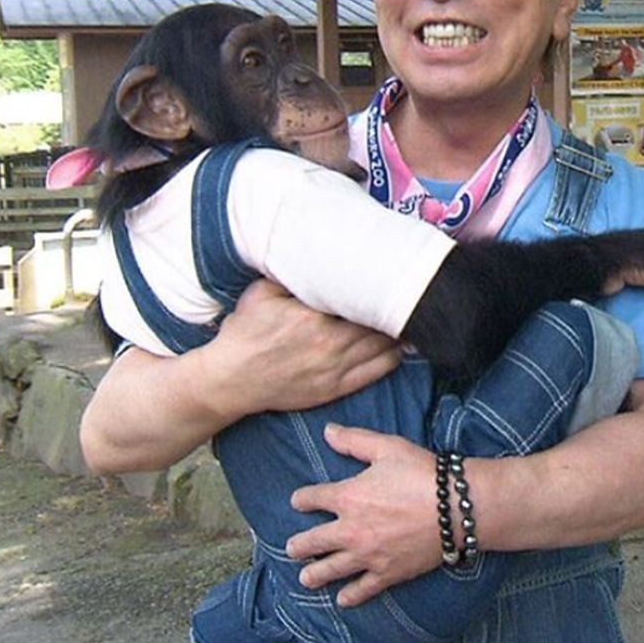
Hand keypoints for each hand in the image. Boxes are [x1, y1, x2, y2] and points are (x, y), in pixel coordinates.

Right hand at [201, 280, 401, 419]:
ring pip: (384, 348)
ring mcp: (335, 370)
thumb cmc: (244, 333)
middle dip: (396, 308)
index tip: (393, 274)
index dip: (382, 287)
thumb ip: (292, 275)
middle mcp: (329, 345)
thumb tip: (317, 253)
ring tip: (412, 316)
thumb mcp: (261, 292)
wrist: (230, 379)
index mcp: (313, 318)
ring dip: (400, 332)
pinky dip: (394, 358)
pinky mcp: (335, 389)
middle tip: (412, 292)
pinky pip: (377, 372)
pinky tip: (402, 346)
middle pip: (379, 324)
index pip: (362, 299)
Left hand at [285, 424, 440, 606]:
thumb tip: (327, 432)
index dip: (302, 499)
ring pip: (331, 570)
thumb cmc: (422, 473)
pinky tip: (342, 600)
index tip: (298, 502)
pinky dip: (350, 596)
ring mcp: (368, 555)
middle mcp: (350, 530)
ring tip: (305, 579)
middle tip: (292, 548)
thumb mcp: (387, 447)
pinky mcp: (387, 573)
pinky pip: (363, 589)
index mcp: (348, 497)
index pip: (312, 499)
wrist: (456, 508)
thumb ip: (354, 440)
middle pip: (313, 541)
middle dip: (299, 545)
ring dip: (314, 575)